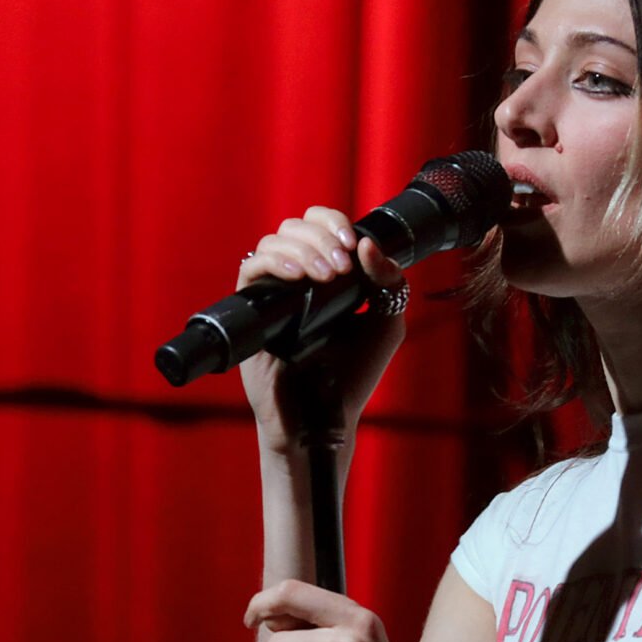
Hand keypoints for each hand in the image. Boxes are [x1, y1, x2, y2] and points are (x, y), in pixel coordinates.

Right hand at [235, 208, 406, 452]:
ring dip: (304, 249)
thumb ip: (389, 283)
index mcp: (328, 274)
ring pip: (274, 241)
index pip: (321, 224)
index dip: (334, 222)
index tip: (353, 245)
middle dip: (323, 237)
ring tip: (325, 277)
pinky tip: (298, 278)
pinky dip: (275, 263)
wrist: (324, 418)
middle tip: (341, 268)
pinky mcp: (252, 311)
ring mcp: (273, 292)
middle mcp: (297, 277)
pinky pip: (251, 268)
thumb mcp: (386, 324)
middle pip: (296, 225)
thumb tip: (368, 244)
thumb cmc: (353, 375)